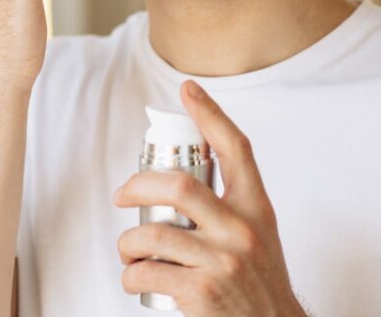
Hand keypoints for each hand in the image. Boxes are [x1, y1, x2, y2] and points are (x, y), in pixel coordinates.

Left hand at [113, 80, 304, 316]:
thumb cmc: (257, 282)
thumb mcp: (258, 235)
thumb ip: (228, 207)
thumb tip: (177, 181)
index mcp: (257, 209)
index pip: (236, 150)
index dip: (210, 114)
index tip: (188, 89)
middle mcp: (241, 230)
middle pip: (178, 186)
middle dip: (138, 185)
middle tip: (122, 195)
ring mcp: (222, 261)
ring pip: (152, 233)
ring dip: (128, 243)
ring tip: (129, 252)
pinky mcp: (201, 291)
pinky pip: (147, 271)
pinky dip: (129, 274)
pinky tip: (134, 277)